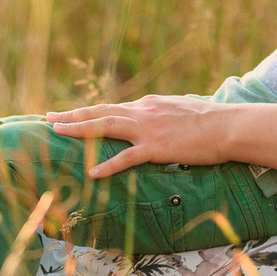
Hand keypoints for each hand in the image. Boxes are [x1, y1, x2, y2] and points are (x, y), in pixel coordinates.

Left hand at [42, 94, 228, 177]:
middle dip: (72, 114)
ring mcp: (147, 129)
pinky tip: (91, 172)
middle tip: (49, 117)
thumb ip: (162, 113)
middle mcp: (142, 112)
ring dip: (78, 129)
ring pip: (105, 126)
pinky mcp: (156, 148)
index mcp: (147, 104)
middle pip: (100, 112)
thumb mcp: (179, 110)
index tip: (70, 113)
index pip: (112, 107)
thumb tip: (155, 116)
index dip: (89, 111)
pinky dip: (108, 165)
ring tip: (57, 132)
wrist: (227, 126)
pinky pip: (126, 158)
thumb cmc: (209, 120)